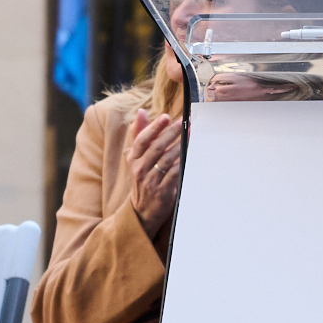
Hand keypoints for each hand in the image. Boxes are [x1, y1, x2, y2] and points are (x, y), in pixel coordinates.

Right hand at [122, 108, 184, 238]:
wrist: (142, 210)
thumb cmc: (142, 179)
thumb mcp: (136, 158)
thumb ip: (139, 134)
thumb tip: (141, 112)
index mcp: (133, 159)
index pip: (141, 140)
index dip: (153, 127)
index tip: (165, 116)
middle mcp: (139, 169)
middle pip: (156, 147)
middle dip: (171, 133)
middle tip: (183, 122)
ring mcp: (150, 181)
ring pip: (167, 159)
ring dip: (180, 145)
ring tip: (189, 134)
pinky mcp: (162, 191)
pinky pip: (174, 174)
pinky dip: (182, 163)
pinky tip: (189, 154)